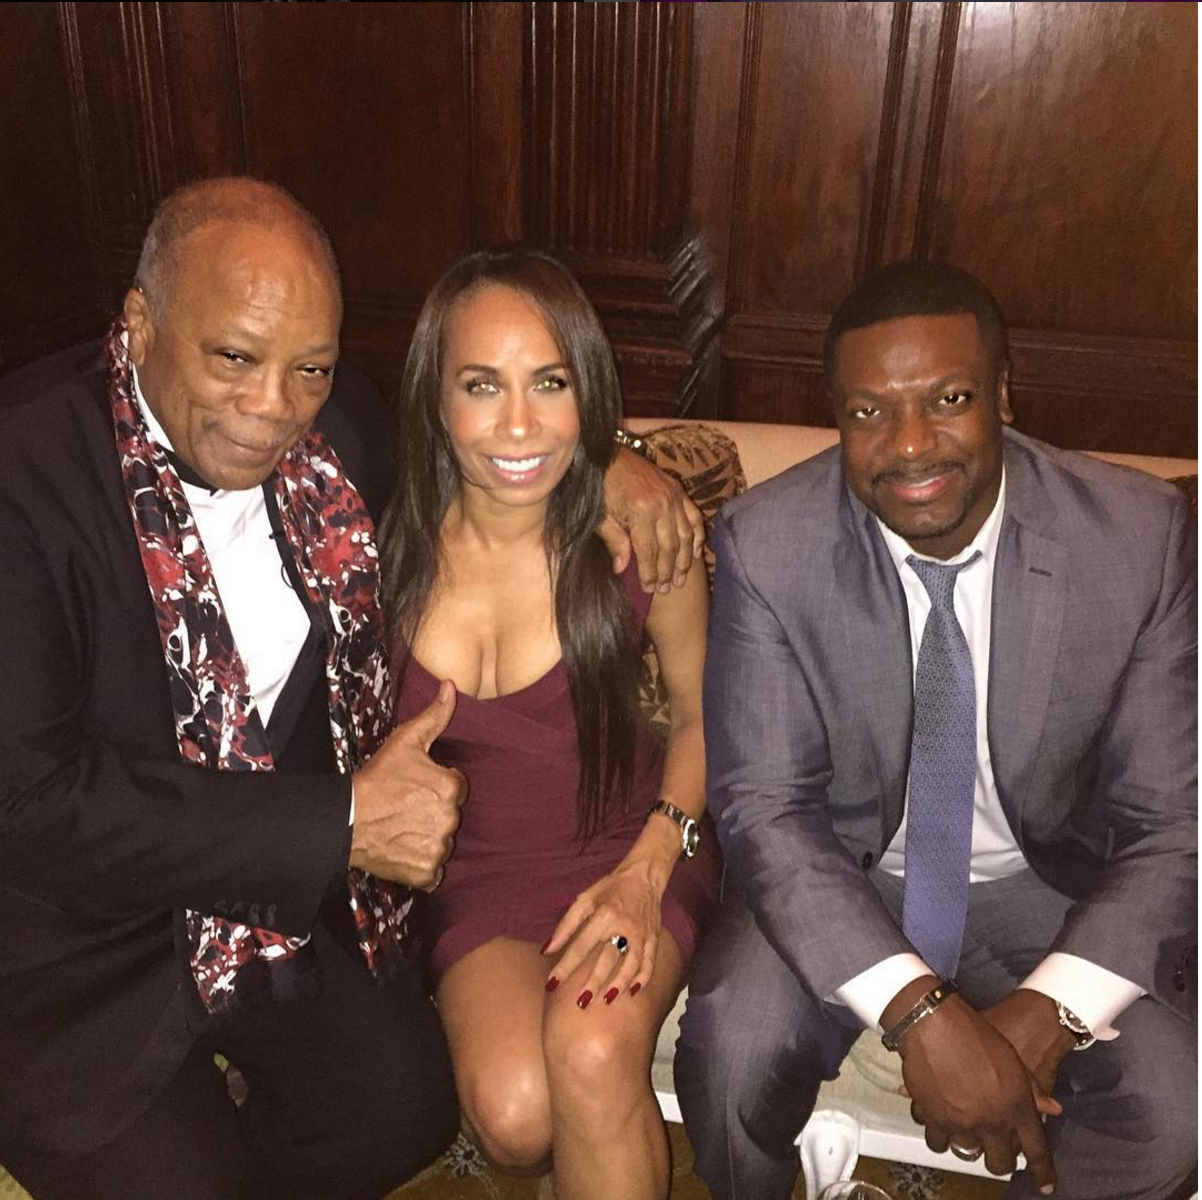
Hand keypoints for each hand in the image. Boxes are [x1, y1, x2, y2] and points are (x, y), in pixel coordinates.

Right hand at [349, 679, 466, 889]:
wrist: (346, 820)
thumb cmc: (376, 779)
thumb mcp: (405, 741)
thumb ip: (435, 716)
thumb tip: (451, 686)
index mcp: (450, 787)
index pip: (456, 787)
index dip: (435, 785)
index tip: (414, 787)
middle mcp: (449, 819)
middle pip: (450, 815)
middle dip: (433, 811)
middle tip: (405, 807)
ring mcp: (438, 848)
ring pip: (443, 842)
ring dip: (429, 837)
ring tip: (403, 827)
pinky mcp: (426, 873)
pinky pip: (435, 870)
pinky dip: (422, 864)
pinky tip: (404, 849)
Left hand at [541, 854, 668, 1005]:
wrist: (643, 877)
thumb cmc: (609, 889)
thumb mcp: (584, 899)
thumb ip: (566, 925)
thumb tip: (548, 950)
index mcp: (604, 915)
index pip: (580, 946)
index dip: (565, 966)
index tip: (552, 984)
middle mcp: (623, 926)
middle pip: (607, 959)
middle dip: (593, 982)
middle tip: (580, 1003)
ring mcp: (641, 934)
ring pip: (631, 964)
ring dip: (619, 983)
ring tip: (606, 1000)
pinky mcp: (653, 938)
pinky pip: (650, 962)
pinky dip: (643, 978)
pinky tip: (632, 991)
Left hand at [598, 446, 704, 592]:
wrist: (608, 455)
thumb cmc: (602, 488)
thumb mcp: (601, 516)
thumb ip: (614, 541)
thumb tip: (621, 569)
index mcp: (640, 511)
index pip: (648, 551)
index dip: (649, 573)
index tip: (649, 588)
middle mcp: (662, 504)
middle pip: (670, 547)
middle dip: (668, 571)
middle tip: (667, 589)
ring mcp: (673, 496)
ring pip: (685, 535)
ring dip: (684, 560)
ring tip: (681, 579)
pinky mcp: (678, 491)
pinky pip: (694, 517)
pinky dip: (697, 537)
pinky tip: (695, 554)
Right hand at [886, 977, 1056, 1190]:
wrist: (934, 1023)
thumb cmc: (976, 1034)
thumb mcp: (1013, 1059)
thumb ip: (1032, 1089)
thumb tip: (1051, 1109)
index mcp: (1017, 1106)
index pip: (1036, 1151)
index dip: (1043, 1173)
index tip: (1045, 1186)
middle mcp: (992, 1121)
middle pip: (1000, 1162)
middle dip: (999, 1161)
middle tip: (993, 1151)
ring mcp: (963, 1122)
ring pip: (966, 1153)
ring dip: (965, 1144)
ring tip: (962, 1130)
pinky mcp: (934, 1119)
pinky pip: (936, 1141)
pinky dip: (937, 1133)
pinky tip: (936, 1119)